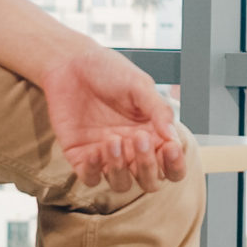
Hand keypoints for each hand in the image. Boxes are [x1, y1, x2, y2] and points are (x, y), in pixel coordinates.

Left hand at [36, 47, 188, 192]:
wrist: (71, 63)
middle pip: (149, 180)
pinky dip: (94, 170)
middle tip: (139, 138)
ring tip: (113, 140)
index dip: (175, 163)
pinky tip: (94, 150)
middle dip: (148, 166)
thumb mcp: (139, 85)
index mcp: (153, 134)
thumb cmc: (109, 71)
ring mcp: (107, 156)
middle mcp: (132, 150)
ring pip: (122, 183)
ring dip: (120, 169)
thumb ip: (159, 110)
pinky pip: (91, 178)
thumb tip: (173, 137)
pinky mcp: (81, 157)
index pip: (171, 164)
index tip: (169, 147)